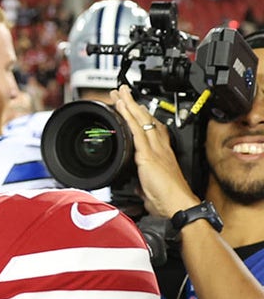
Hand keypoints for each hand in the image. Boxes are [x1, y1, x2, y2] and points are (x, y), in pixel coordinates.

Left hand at [110, 86, 199, 218]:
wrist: (178, 205)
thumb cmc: (169, 200)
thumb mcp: (152, 190)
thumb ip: (144, 184)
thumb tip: (138, 187)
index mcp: (164, 155)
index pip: (154, 130)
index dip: (146, 118)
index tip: (138, 109)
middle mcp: (161, 148)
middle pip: (147, 120)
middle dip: (136, 105)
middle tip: (125, 93)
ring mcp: (155, 149)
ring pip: (141, 120)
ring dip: (129, 105)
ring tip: (120, 93)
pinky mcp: (147, 154)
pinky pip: (136, 130)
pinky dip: (128, 116)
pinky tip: (122, 106)